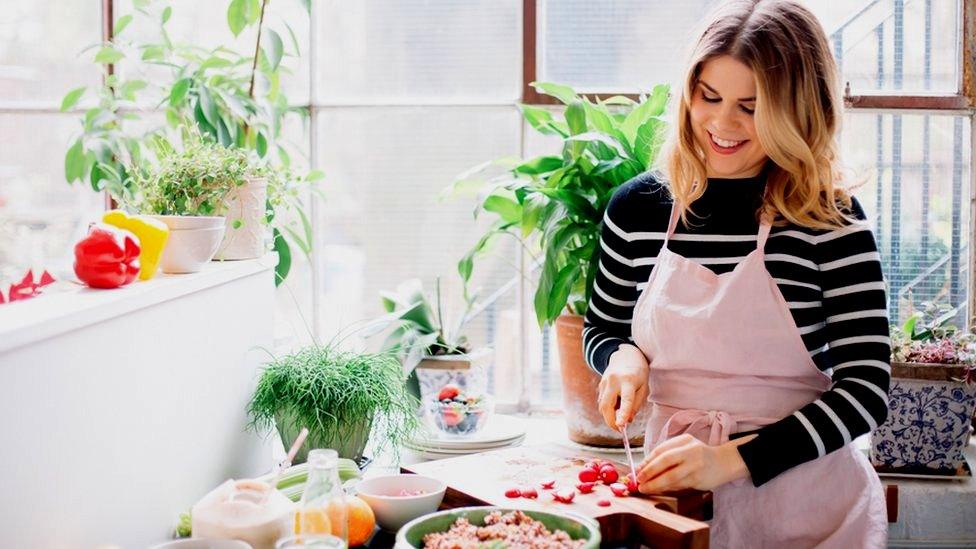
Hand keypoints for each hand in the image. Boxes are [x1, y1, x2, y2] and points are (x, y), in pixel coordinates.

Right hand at [597, 344, 649, 429]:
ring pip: (602, 406)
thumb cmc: (638, 373)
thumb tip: (627, 421)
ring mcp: (604, 382)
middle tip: (619, 429)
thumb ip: (636, 405)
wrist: (625, 355)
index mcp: (628, 380)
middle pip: (606, 406)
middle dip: (610, 421)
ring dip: (610, 415)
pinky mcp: (600, 384)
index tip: (621, 425)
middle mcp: (613, 381)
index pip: (626, 399)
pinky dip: (609, 408)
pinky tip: (617, 403)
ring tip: (621, 413)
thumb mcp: (643, 387)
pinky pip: (602, 401)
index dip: (624, 413)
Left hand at [635, 433, 755, 492]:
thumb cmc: (699, 454)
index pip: (661, 450)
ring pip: (671, 477)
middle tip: (638, 480)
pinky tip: (658, 490)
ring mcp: (696, 466)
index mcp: (685, 440)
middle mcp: (691, 451)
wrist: (724, 462)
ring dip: (655, 484)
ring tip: (645, 488)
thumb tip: (644, 466)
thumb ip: (666, 454)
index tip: (637, 470)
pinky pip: (679, 485)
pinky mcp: (699, 480)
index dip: (647, 461)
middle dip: (649, 472)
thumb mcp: (684, 447)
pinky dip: (666, 489)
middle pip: (665, 461)